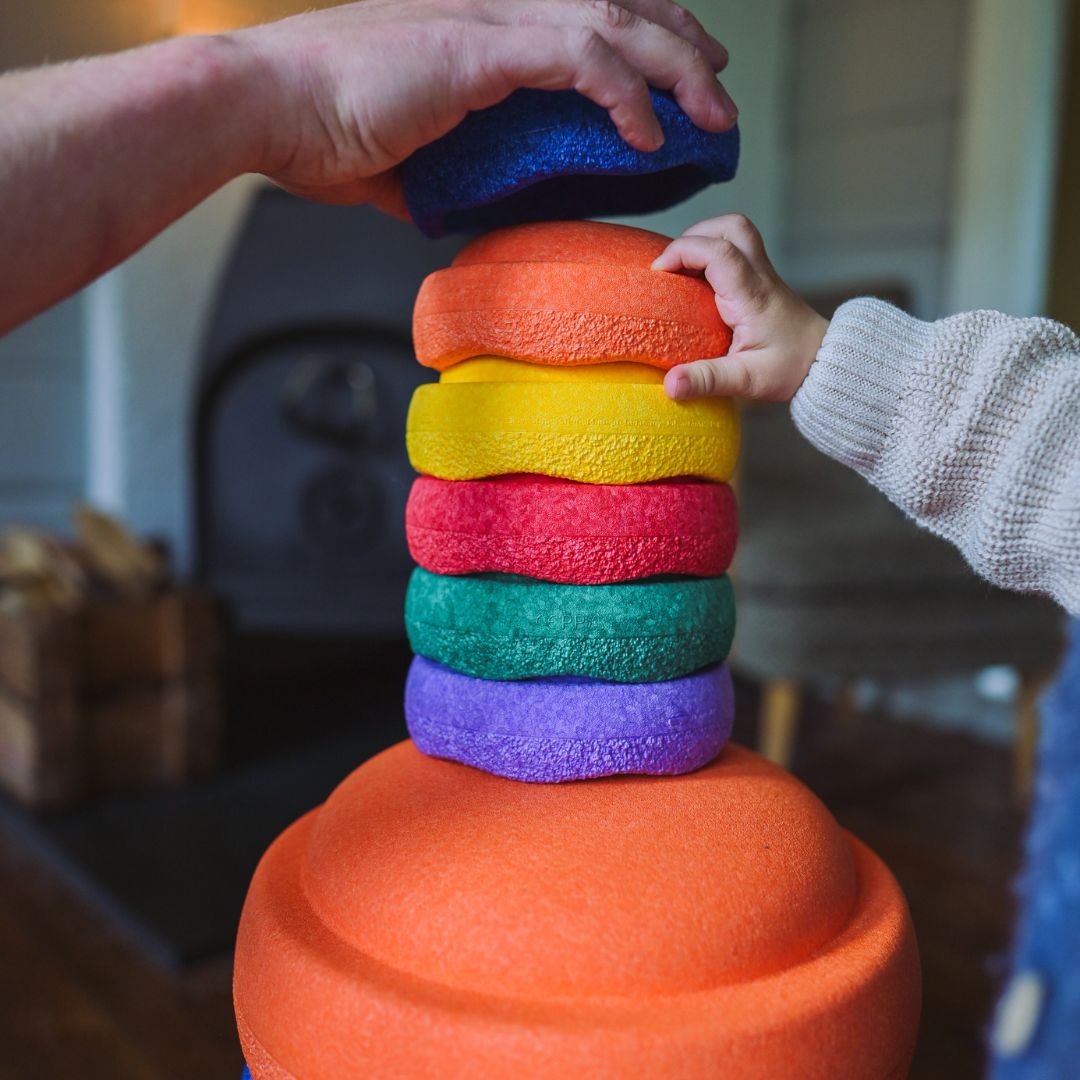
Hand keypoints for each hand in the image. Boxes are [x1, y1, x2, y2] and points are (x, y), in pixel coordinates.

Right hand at [237, 0, 736, 214]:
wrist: (263, 106)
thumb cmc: (319, 129)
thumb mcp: (405, 157)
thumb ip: (450, 174)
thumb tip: (472, 208)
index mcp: (478, 22)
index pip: (582, 9)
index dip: (640, 29)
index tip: (677, 65)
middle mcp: (492, 4)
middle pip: (613, 1)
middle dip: (676, 40)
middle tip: (716, 81)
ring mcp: (487, 19)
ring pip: (611, 23)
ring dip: (672, 68)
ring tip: (711, 112)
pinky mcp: (479, 48)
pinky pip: (579, 61)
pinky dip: (623, 95)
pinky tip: (650, 136)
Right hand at [652, 215, 828, 401]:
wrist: (828, 363)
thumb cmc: (790, 370)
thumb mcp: (746, 381)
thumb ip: (707, 380)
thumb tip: (670, 386)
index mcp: (753, 296)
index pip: (719, 252)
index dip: (683, 252)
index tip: (658, 271)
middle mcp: (759, 277)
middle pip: (731, 227)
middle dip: (695, 234)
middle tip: (672, 263)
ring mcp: (763, 275)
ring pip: (736, 231)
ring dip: (705, 239)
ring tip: (682, 268)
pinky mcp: (762, 281)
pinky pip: (737, 249)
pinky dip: (713, 253)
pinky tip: (699, 281)